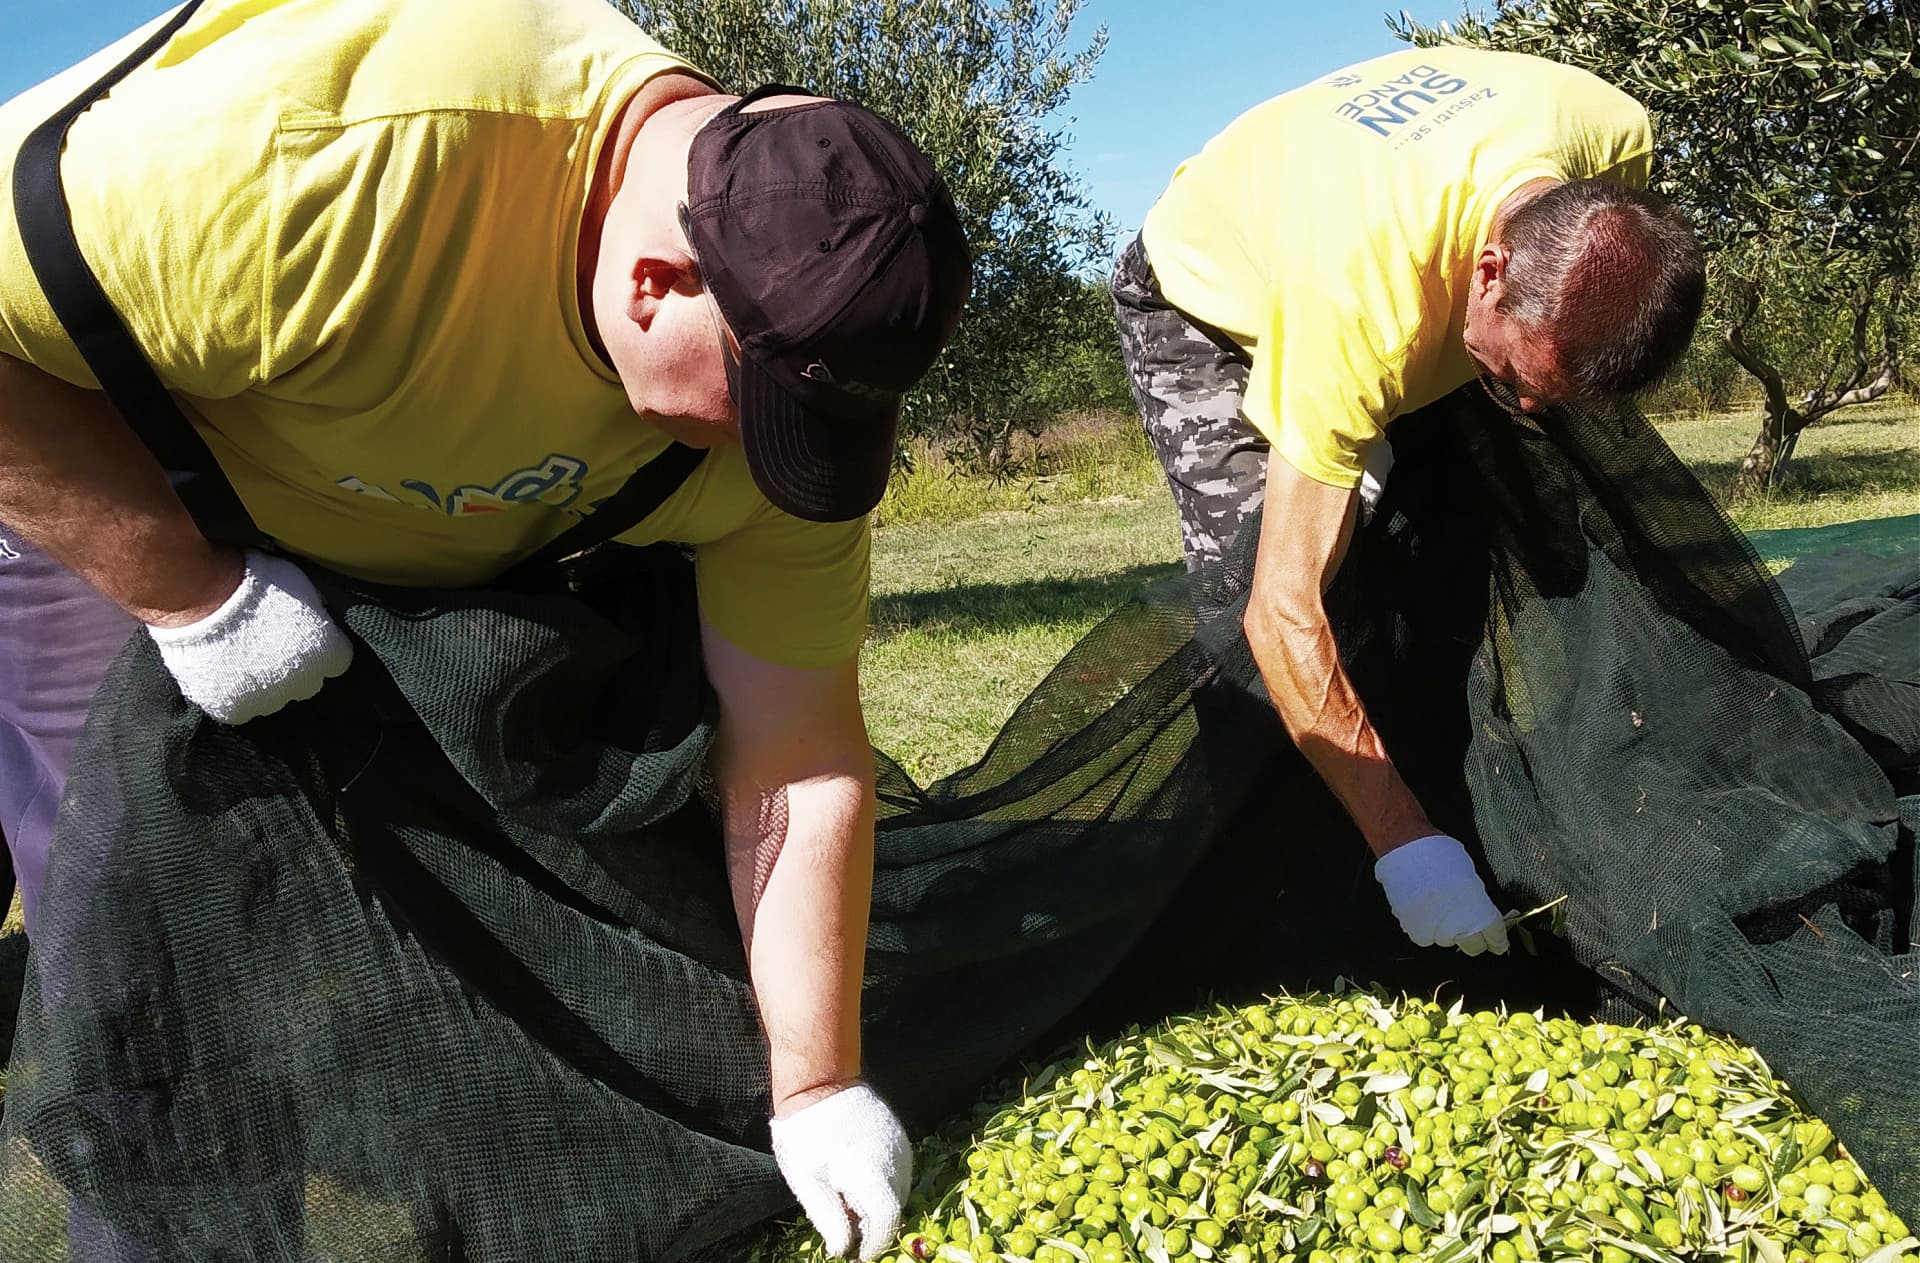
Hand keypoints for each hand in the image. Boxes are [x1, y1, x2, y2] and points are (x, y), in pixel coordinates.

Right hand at [146, 549, 351, 722]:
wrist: (199, 598)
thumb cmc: (252, 581)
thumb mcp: (302, 584)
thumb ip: (317, 609)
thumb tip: (321, 615)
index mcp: (326, 653)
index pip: (337, 661)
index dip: (320, 646)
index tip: (304, 636)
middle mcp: (302, 683)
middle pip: (307, 682)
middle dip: (294, 666)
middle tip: (268, 645)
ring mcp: (266, 700)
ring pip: (273, 697)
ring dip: (264, 682)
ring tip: (240, 656)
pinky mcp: (233, 709)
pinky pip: (241, 708)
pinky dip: (233, 694)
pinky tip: (223, 671)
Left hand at [770, 1082, 911, 1260]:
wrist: (819, 1082)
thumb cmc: (805, 1132)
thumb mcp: (806, 1180)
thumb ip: (828, 1218)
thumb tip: (844, 1249)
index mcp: (872, 1171)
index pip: (887, 1221)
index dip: (875, 1244)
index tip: (857, 1254)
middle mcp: (896, 1159)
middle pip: (895, 1207)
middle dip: (873, 1223)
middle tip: (844, 1220)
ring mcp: (901, 1146)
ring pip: (898, 1190)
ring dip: (877, 1202)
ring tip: (846, 1193)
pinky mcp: (899, 1137)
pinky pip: (898, 1171)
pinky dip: (881, 1182)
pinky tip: (855, 1174)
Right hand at [1374, 834, 1509, 955]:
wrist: (1404, 846)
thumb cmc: (1440, 853)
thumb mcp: (1469, 875)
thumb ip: (1477, 901)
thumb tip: (1480, 918)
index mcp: (1478, 906)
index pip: (1494, 935)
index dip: (1497, 941)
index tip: (1497, 945)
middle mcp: (1458, 921)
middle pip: (1472, 945)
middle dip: (1474, 939)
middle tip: (1469, 929)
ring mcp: (1435, 927)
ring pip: (1448, 941)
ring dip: (1448, 932)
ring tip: (1440, 911)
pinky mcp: (1413, 928)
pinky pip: (1426, 938)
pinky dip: (1427, 930)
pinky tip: (1425, 914)